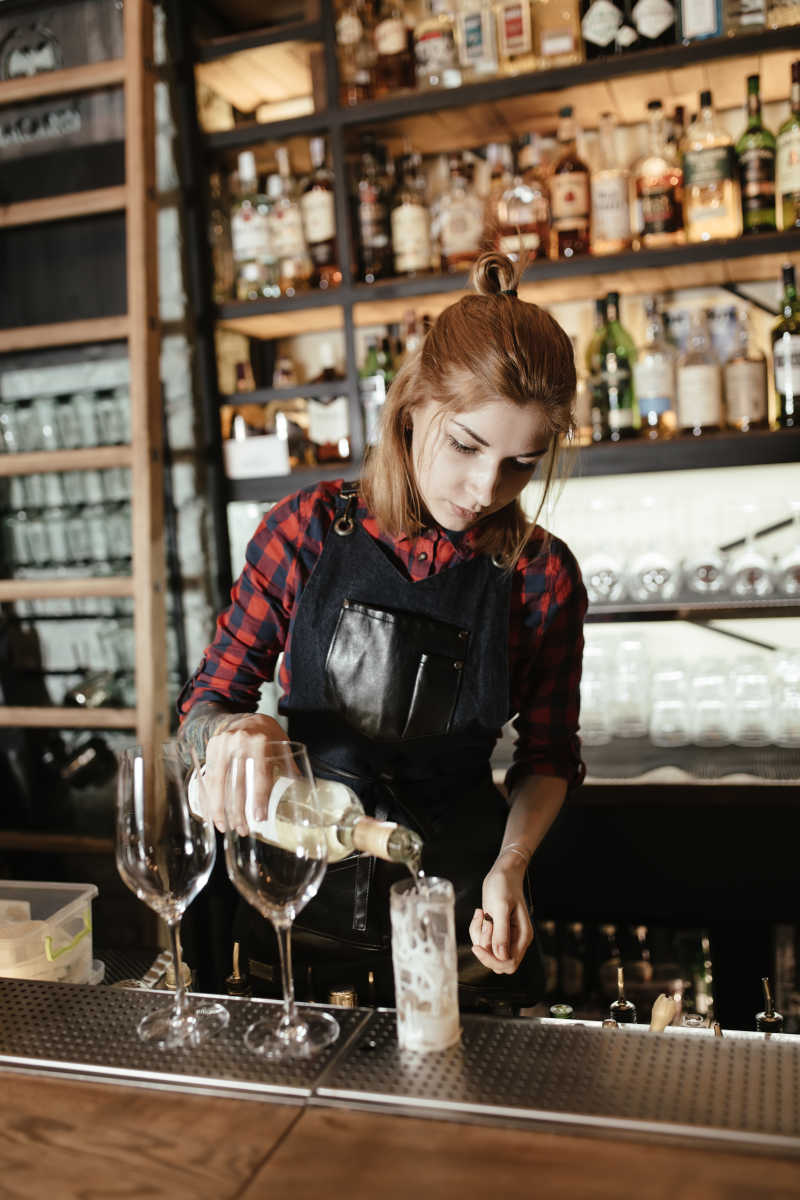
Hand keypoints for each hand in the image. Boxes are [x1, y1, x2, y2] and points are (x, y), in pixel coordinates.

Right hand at [202, 713, 287, 834]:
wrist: (241, 716)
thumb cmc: (265, 733)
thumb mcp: (281, 742)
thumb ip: (289, 763)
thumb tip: (302, 785)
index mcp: (261, 742)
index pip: (260, 775)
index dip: (259, 798)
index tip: (260, 818)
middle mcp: (239, 742)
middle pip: (237, 783)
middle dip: (238, 811)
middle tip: (243, 830)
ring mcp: (222, 745)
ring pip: (218, 783)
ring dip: (219, 809)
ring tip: (223, 827)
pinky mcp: (210, 749)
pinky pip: (208, 778)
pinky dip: (207, 797)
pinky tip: (209, 813)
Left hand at [468, 861, 532, 974]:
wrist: (503, 872)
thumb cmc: (504, 885)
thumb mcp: (501, 907)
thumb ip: (501, 932)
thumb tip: (501, 956)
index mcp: (523, 936)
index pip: (509, 963)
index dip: (491, 959)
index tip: (477, 947)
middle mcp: (516, 939)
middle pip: (498, 961)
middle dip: (485, 946)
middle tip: (484, 923)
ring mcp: (506, 936)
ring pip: (488, 951)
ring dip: (479, 935)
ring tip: (481, 914)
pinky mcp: (497, 930)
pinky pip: (483, 940)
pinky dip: (477, 929)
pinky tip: (480, 913)